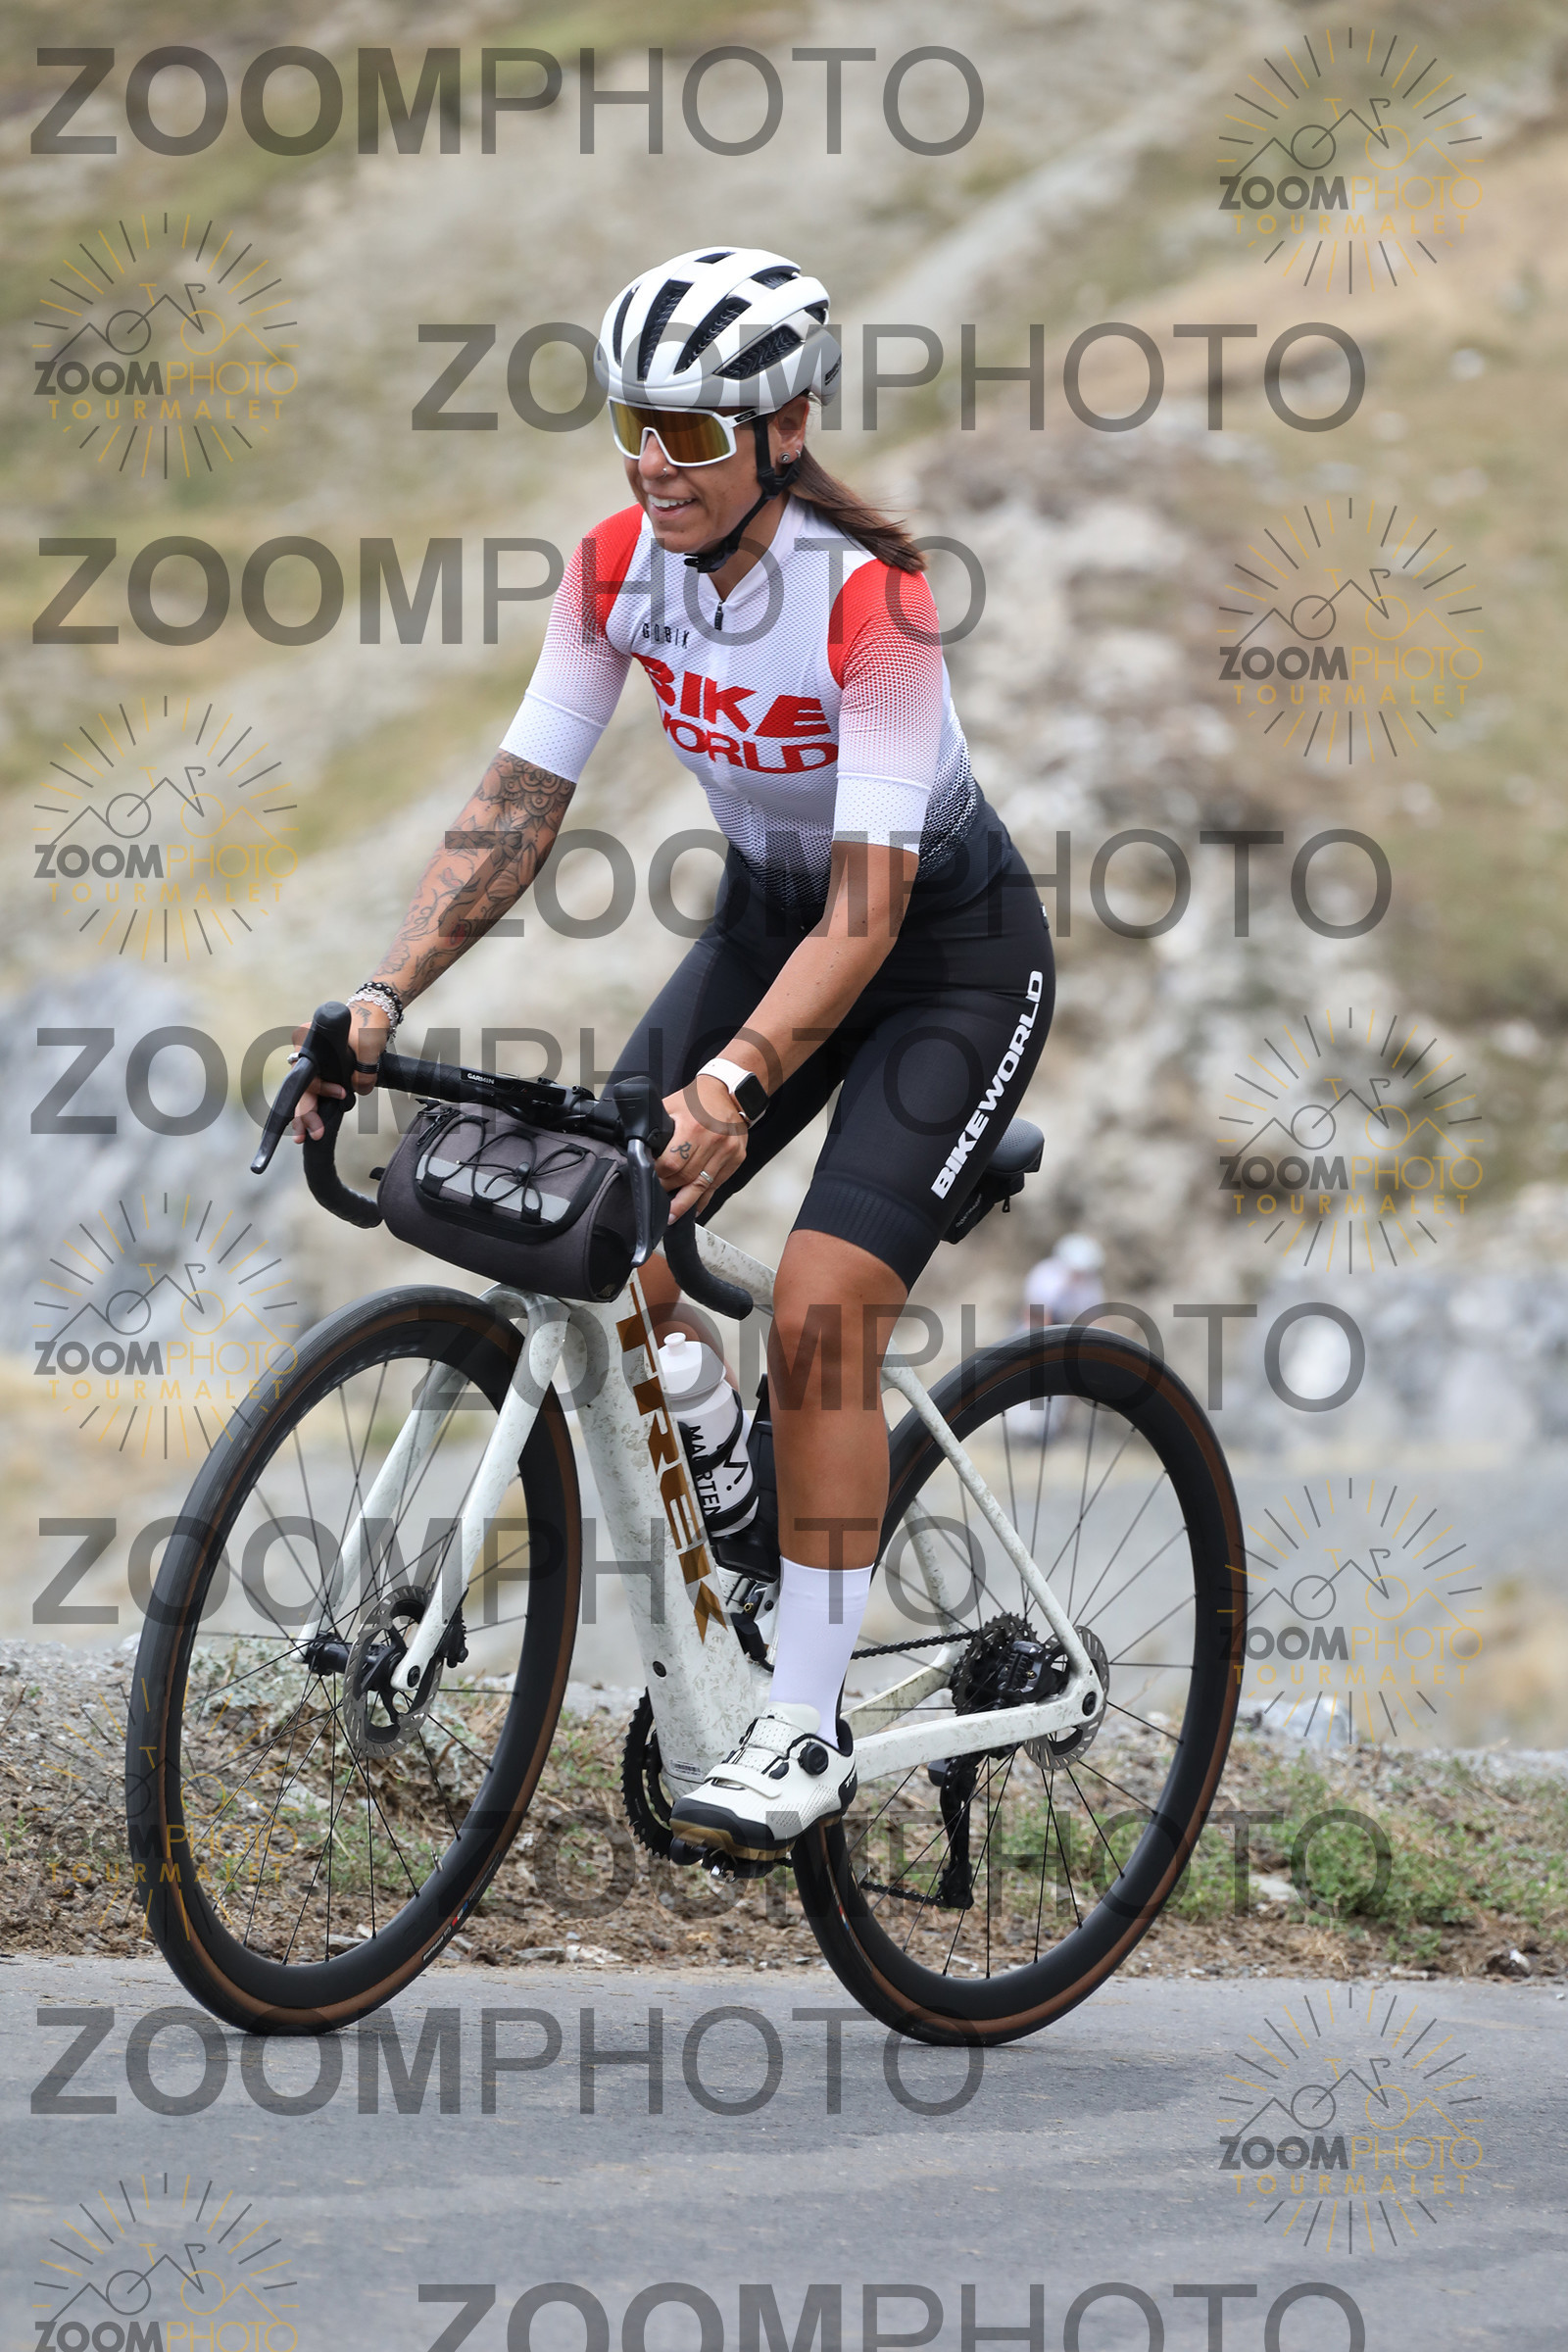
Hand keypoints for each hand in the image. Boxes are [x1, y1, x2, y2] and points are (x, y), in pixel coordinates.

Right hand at [289, 1004, 390, 1142]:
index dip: (321, 1089)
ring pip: (304, 1091)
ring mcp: (311, 1062)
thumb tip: (358, 1091)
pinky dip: (313, 1105)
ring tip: (305, 1134)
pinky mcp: (321, 1070)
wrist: (372, 1014)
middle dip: (304, 1112)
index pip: (308, 1072)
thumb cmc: (367, 1025)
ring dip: (306, 1113)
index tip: (342, 1093)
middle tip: (310, 1134)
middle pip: (301, 1087)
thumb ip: (365, 1071)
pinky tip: (310, 1125)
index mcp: (307, 1041)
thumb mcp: (370, 1045)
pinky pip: (312, 1091)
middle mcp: (304, 1053)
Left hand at [655, 1072, 749, 1219]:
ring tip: (672, 1216)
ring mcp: (728, 1152)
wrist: (729, 1093)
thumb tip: (639, 1149)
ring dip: (685, 1203)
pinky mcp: (737, 1158)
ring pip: (702, 1185)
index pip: (672, 1163)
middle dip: (669, 1190)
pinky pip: (717, 1184)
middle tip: (658, 1202)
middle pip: (686, 1178)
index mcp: (694, 1127)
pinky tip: (694, 1207)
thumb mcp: (671, 1106)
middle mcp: (714, 1141)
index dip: (658, 1175)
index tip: (650, 1179)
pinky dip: (704, 1197)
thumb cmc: (697, 1100)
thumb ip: (656, 1128)